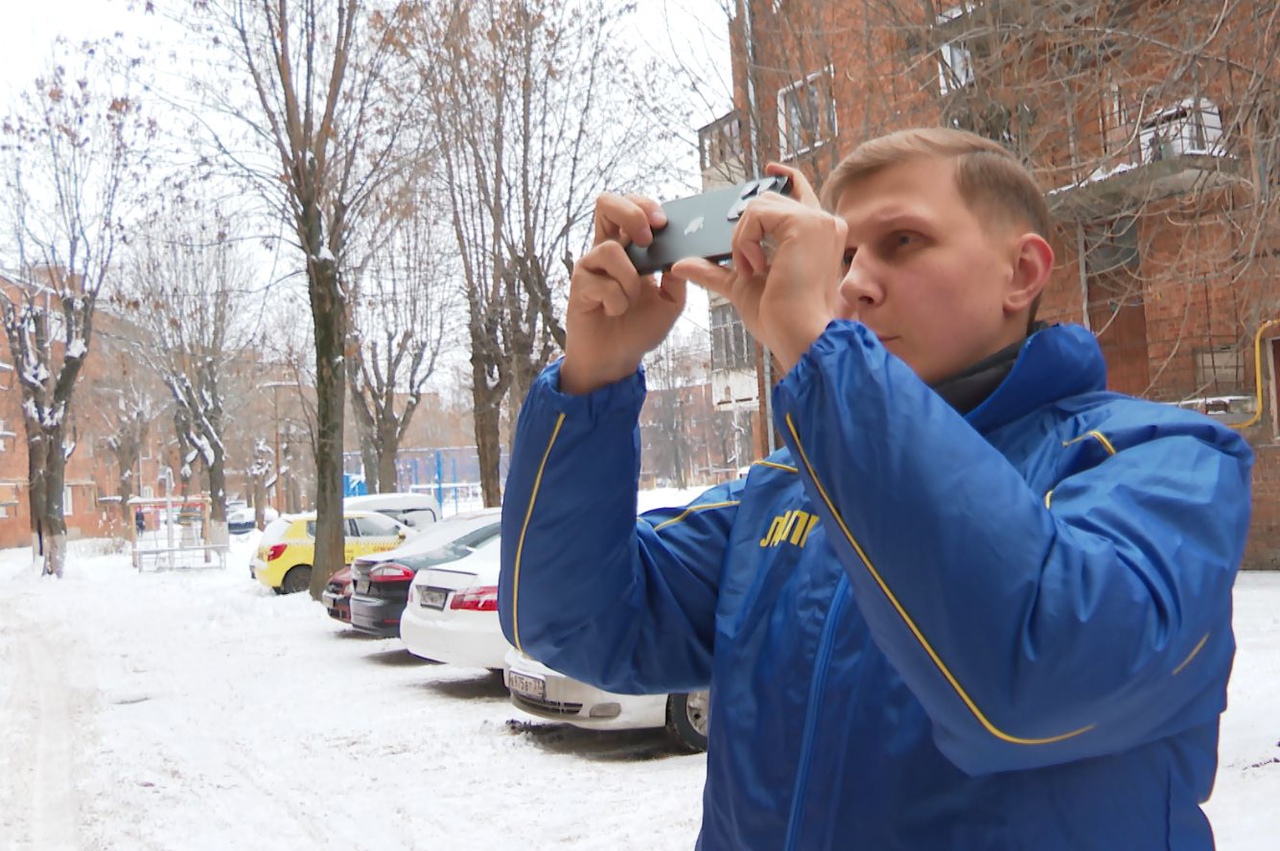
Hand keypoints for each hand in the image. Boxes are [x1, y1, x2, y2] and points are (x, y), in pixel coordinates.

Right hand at [560, 193, 686, 394]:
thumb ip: (678, 277)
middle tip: (647, 239)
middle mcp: (606, 250)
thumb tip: (683, 256)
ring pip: (610, 249)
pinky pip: (603, 284)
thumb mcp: (671, 302)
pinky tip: (615, 312)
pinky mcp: (578, 287)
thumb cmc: (639, 327)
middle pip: (605, 203)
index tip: (663, 223)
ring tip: (630, 299)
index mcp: (629, 247)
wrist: (616, 359)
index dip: (645, 205)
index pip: (631, 206)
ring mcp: (590, 267)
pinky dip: (618, 302)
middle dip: (631, 213)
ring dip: (630, 278)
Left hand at [672, 163, 844, 371]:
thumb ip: (715, 271)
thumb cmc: (780, 317)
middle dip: (744, 230)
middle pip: (768, 200)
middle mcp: (825, 224)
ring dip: (743, 238)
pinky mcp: (807, 224)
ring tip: (751, 269)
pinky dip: (746, 240)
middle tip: (746, 266)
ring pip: (759, 205)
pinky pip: (759, 214)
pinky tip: (756, 266)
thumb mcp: (741, 286)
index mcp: (818, 236)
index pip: (802, 192)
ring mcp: (819, 222)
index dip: (786, 176)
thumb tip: (680, 265)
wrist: (797, 334)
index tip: (769, 167)